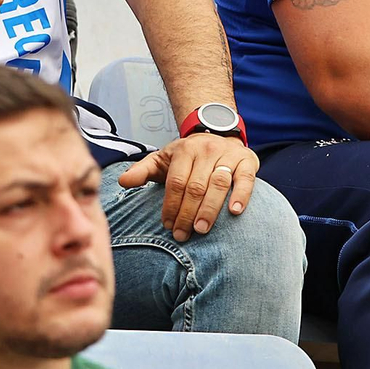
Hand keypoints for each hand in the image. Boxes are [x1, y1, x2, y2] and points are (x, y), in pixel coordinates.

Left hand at [116, 132, 258, 241]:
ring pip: (218, 184)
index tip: (167, 225)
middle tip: (182, 235)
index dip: (170, 205)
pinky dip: (241, 195)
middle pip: (196, 186)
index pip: (175, 181)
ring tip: (201, 229)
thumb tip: (122, 181)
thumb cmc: (188, 155)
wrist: (218, 133)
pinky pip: (245, 179)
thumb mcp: (163, 159)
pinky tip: (234, 212)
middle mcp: (206, 150)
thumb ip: (143, 170)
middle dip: (187, 213)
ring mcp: (228, 155)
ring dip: (210, 209)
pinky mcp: (247, 161)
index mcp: (184, 150)